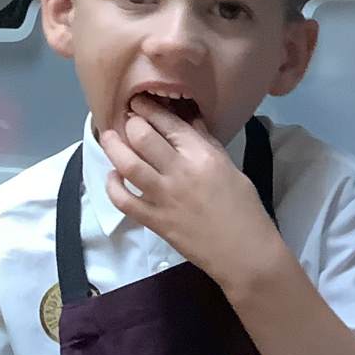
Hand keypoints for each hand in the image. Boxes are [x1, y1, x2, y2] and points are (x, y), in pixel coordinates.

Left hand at [99, 99, 284, 291]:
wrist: (245, 253)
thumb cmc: (246, 210)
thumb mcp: (231, 169)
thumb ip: (207, 145)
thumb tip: (189, 122)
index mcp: (203, 156)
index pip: (169, 122)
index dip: (149, 108)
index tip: (139, 102)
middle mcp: (180, 171)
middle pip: (142, 136)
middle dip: (130, 122)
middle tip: (125, 119)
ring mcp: (164, 196)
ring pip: (127, 163)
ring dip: (113, 146)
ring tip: (109, 137)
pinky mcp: (154, 219)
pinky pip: (123, 199)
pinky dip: (112, 185)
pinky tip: (113, 175)